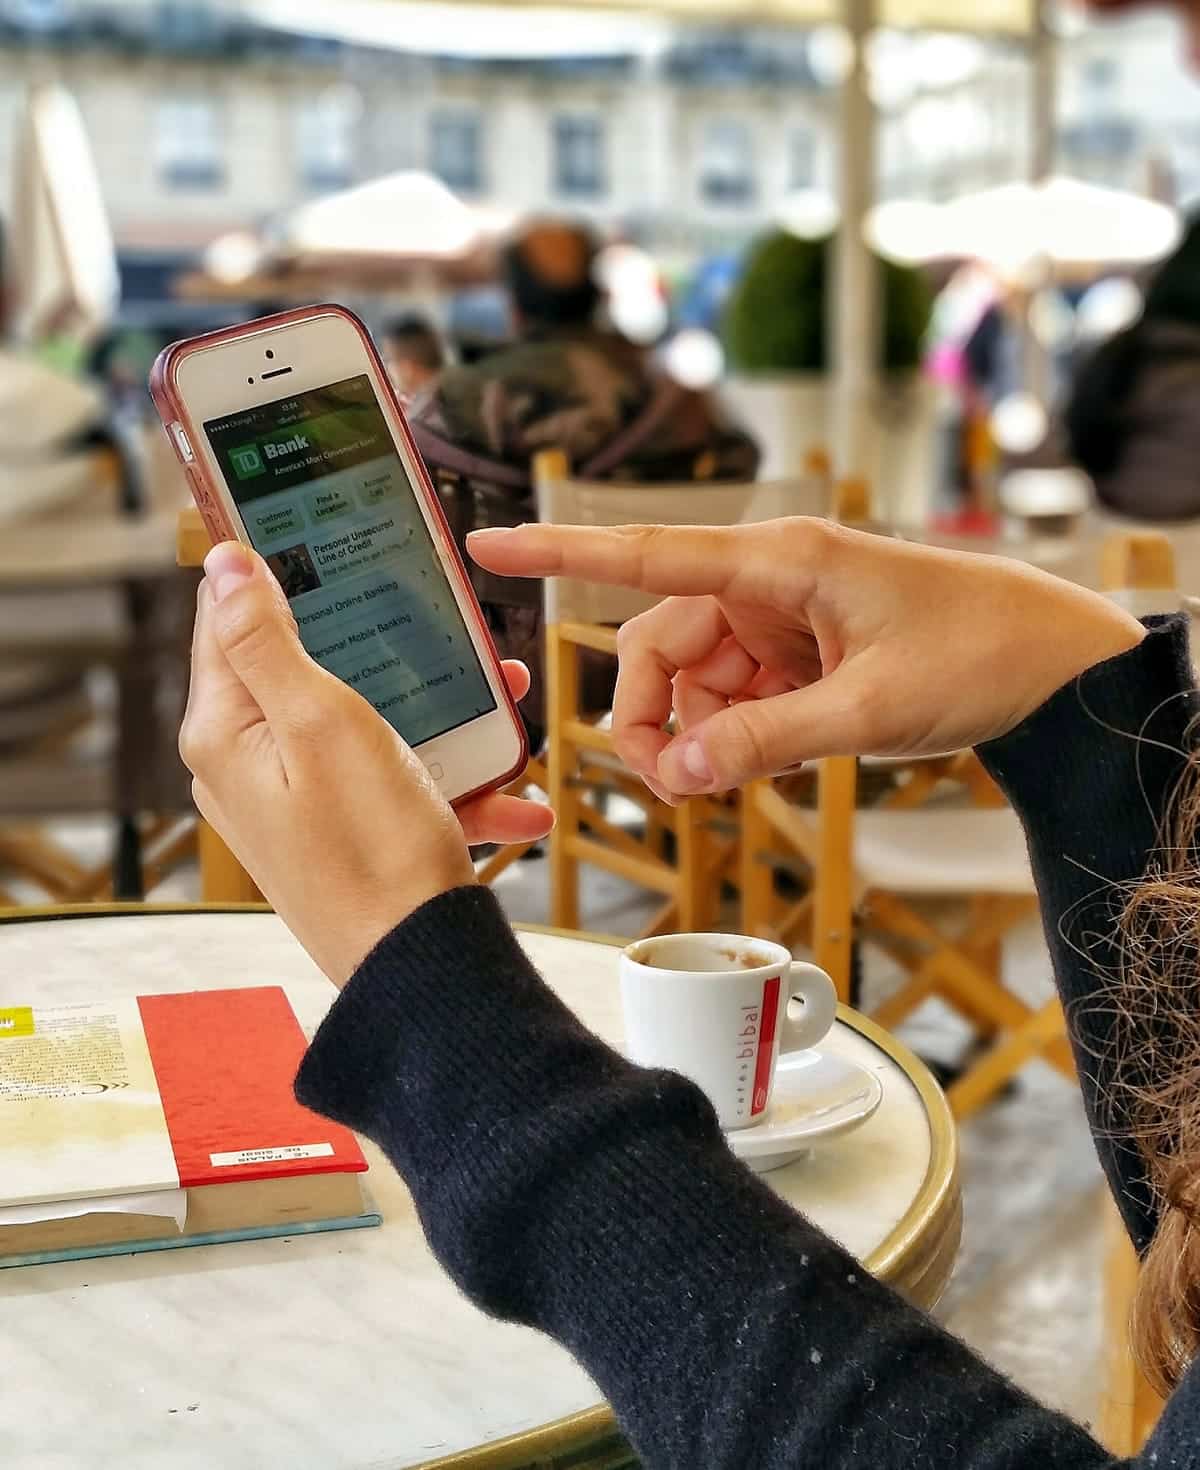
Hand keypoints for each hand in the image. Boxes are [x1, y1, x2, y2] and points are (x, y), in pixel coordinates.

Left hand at [180, 543, 552, 985]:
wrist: (417, 967)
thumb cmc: (371, 849)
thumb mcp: (321, 722)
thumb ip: (266, 640)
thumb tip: (221, 563)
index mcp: (226, 733)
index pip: (228, 624)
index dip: (268, 574)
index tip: (315, 535)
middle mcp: (251, 768)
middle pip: (308, 670)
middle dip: (380, 644)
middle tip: (436, 618)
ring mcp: (299, 804)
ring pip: (366, 724)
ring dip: (434, 709)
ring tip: (501, 697)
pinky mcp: (344, 834)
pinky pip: (396, 782)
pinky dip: (450, 777)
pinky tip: (512, 789)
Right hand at [469, 519, 1145, 799]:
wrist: (1054, 667)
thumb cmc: (978, 655)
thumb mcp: (866, 709)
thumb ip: (761, 741)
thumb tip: (671, 775)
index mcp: (780, 561)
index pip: (645, 553)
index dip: (558, 552)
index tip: (486, 546)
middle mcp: (769, 581)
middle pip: (659, 646)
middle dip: (650, 717)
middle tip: (672, 785)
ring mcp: (783, 620)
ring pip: (692, 681)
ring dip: (698, 735)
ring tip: (744, 776)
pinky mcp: (799, 653)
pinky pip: (733, 698)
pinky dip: (736, 737)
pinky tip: (778, 760)